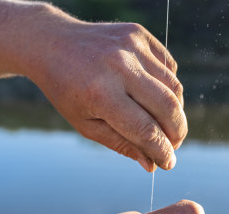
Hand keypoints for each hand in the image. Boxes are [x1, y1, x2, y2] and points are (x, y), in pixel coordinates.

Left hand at [17, 6, 186, 171]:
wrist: (51, 42)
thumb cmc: (66, 90)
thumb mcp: (86, 124)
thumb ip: (121, 144)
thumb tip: (152, 164)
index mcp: (101, 94)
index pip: (146, 130)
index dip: (162, 151)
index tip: (168, 164)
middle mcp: (120, 66)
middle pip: (168, 107)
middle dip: (177, 133)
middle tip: (173, 146)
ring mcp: (132, 45)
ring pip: (174, 87)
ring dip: (176, 112)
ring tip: (165, 125)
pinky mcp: (139, 33)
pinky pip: (169, 67)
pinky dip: (169, 87)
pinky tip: (156, 97)